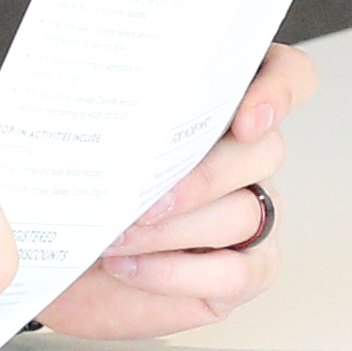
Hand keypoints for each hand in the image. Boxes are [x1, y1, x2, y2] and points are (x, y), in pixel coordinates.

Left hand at [42, 41, 316, 343]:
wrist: (63, 256)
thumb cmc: (85, 188)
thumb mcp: (88, 140)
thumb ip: (111, 111)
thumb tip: (94, 95)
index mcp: (223, 106)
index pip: (288, 77)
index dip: (279, 91)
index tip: (247, 118)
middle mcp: (248, 159)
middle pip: (265, 151)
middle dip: (204, 176)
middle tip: (146, 197)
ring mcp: (253, 215)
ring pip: (244, 213)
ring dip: (176, 228)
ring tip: (118, 236)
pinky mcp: (245, 272)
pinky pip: (234, 273)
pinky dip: (178, 272)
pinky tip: (130, 266)